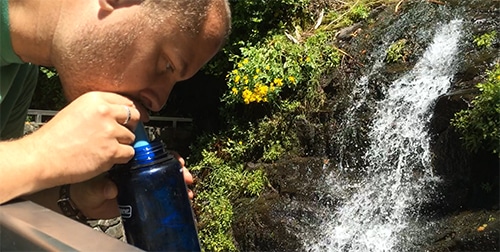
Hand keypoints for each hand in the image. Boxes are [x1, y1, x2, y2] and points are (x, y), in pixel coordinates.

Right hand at [29, 91, 141, 187]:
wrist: (43, 157)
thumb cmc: (55, 138)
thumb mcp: (76, 110)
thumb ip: (98, 110)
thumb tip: (120, 114)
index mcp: (95, 99)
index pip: (126, 101)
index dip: (131, 112)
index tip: (133, 118)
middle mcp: (105, 112)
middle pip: (134, 117)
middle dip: (130, 126)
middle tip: (121, 134)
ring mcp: (110, 131)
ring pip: (132, 137)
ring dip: (123, 144)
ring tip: (105, 148)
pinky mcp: (112, 151)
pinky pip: (129, 153)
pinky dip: (121, 157)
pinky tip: (107, 158)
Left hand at [72, 156, 194, 219]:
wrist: (82, 204)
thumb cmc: (84, 186)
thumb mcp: (90, 184)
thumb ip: (100, 186)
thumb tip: (111, 189)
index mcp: (126, 156)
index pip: (151, 150)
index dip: (165, 153)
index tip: (176, 159)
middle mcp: (137, 166)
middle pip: (163, 162)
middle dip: (177, 166)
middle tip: (184, 172)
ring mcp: (141, 179)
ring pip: (166, 174)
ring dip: (179, 178)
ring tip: (186, 185)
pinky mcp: (144, 194)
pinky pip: (162, 190)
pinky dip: (176, 192)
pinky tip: (185, 196)